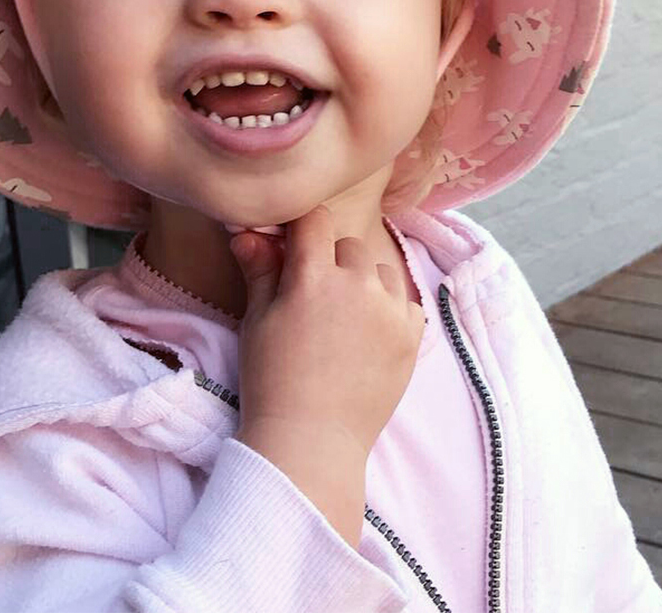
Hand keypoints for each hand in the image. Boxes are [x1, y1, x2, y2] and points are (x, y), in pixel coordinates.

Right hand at [229, 204, 425, 460]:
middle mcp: (357, 285)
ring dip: (365, 282)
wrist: (311, 441)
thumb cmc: (272, 380)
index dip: (303, 231)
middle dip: (332, 262)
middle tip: (315, 300)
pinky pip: (406, 301)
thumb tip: (248, 231)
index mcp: (313, 277)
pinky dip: (390, 310)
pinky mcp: (412, 335)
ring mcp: (390, 310)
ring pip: (381, 270)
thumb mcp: (257, 321)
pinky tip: (369, 336)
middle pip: (349, 245)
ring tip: (345, 319)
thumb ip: (260, 270)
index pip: (315, 220)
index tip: (295, 248)